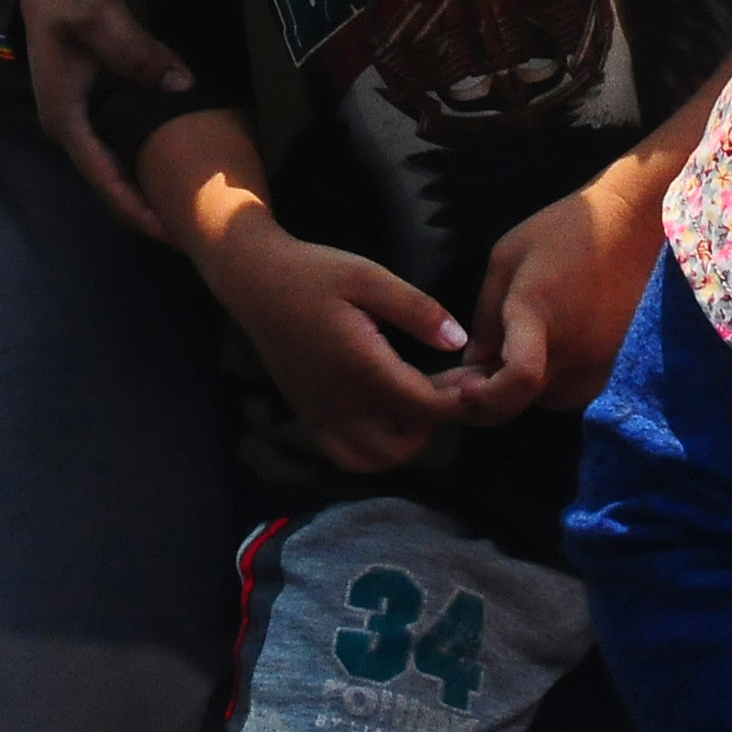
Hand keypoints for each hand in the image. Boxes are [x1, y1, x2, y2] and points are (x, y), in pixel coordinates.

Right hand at [19, 0, 194, 239]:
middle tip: (196, 232)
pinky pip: (127, 140)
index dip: (138, 211)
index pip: (104, 179)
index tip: (174, 236)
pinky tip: (181, 161)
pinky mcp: (98, 95)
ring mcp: (84, 110)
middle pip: (111, 182)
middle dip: (149, 210)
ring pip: (119, 164)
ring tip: (193, 207)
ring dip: (151, 187)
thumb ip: (136, 52)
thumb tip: (181, 87)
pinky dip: (151, 158)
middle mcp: (71, 122)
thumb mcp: (97, 13)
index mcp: (65, 115)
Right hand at [211, 223, 487, 474]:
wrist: (254, 280)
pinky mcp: (308, 416)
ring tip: (417, 399)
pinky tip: (385, 412)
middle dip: (434, 422)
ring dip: (405, 440)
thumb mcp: (370, 277)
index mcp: (361, 367)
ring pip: (375, 458)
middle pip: (404, 444)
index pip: (425, 407)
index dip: (459, 400)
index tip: (477, 378)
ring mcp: (320, 414)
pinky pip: (347, 454)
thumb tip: (459, 342)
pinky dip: (374, 449)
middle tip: (446, 384)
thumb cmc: (315, 272)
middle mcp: (340, 402)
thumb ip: (417, 311)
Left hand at [461, 157, 675, 423]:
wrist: (630, 227)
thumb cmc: (563, 232)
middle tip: (462, 382)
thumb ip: (486, 316)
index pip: (518, 378)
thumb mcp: (506, 259)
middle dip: (486, 401)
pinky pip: (570, 393)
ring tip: (500, 364)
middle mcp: (572, 351)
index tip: (463, 388)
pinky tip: (539, 356)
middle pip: (522, 403)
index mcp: (539, 317)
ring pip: (545, 402)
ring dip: (518, 394)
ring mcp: (599, 365)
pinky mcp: (614, 368)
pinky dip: (547, 386)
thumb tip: (473, 364)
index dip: (487, 396)